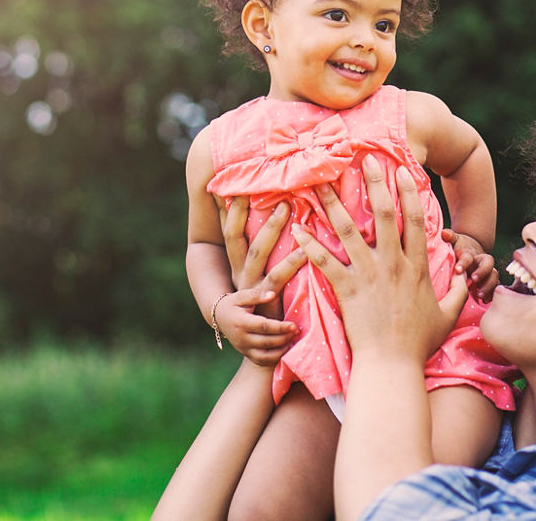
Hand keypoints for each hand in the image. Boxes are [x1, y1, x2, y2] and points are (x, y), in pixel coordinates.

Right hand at [213, 198, 303, 365]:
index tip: (233, 187)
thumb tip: (281, 222)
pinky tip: (306, 250)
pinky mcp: (267, 299)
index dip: (229, 210)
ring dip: (271, 228)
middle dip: (247, 214)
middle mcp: (240, 274)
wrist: (261, 348)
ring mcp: (251, 287)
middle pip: (238, 238)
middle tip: (274, 195)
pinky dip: (290, 263)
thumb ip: (269, 254)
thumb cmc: (265, 307)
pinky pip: (277, 278)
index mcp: (237, 265)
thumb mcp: (262, 280)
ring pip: (258, 253)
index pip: (229, 231)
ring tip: (291, 213)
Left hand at [293, 155, 468, 364]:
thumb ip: (457, 292)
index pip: (415, 220)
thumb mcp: (447, 315)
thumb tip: (465, 275)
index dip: (408, 192)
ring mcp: (369, 275)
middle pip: (384, 215)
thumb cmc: (418, 344)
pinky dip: (309, 244)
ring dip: (335, 205)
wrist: (392, 366)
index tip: (401, 170)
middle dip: (374, 184)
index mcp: (417, 267)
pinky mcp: (347, 290)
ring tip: (323, 183)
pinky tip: (297, 228)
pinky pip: (325, 262)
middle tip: (365, 159)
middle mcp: (393, 265)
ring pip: (350, 231)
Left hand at [443, 229, 497, 301]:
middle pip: (488, 265)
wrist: (472, 249)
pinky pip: (494, 287)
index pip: (469, 256)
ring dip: (488, 286)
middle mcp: (482, 261)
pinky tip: (485, 301)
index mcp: (472, 253)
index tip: (458, 269)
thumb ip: (450, 237)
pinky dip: (491, 294)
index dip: (464, 262)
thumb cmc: (460, 247)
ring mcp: (488, 271)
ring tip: (479, 295)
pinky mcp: (489, 281)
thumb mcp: (455, 240)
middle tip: (474, 280)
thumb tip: (444, 233)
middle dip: (482, 272)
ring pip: (494, 276)